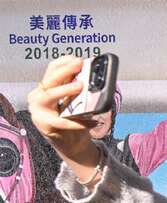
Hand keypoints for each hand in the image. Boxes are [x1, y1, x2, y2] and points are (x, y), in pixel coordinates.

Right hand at [27, 56, 101, 172]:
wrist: (72, 144)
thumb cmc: (74, 120)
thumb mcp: (76, 101)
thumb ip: (78, 89)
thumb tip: (90, 76)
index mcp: (46, 87)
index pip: (52, 69)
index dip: (64, 62)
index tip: (77, 59)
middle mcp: (38, 96)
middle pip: (51, 79)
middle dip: (66, 70)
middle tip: (79, 64)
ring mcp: (38, 109)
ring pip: (50, 95)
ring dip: (65, 89)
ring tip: (80, 86)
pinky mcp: (44, 124)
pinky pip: (62, 121)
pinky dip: (79, 122)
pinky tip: (92, 121)